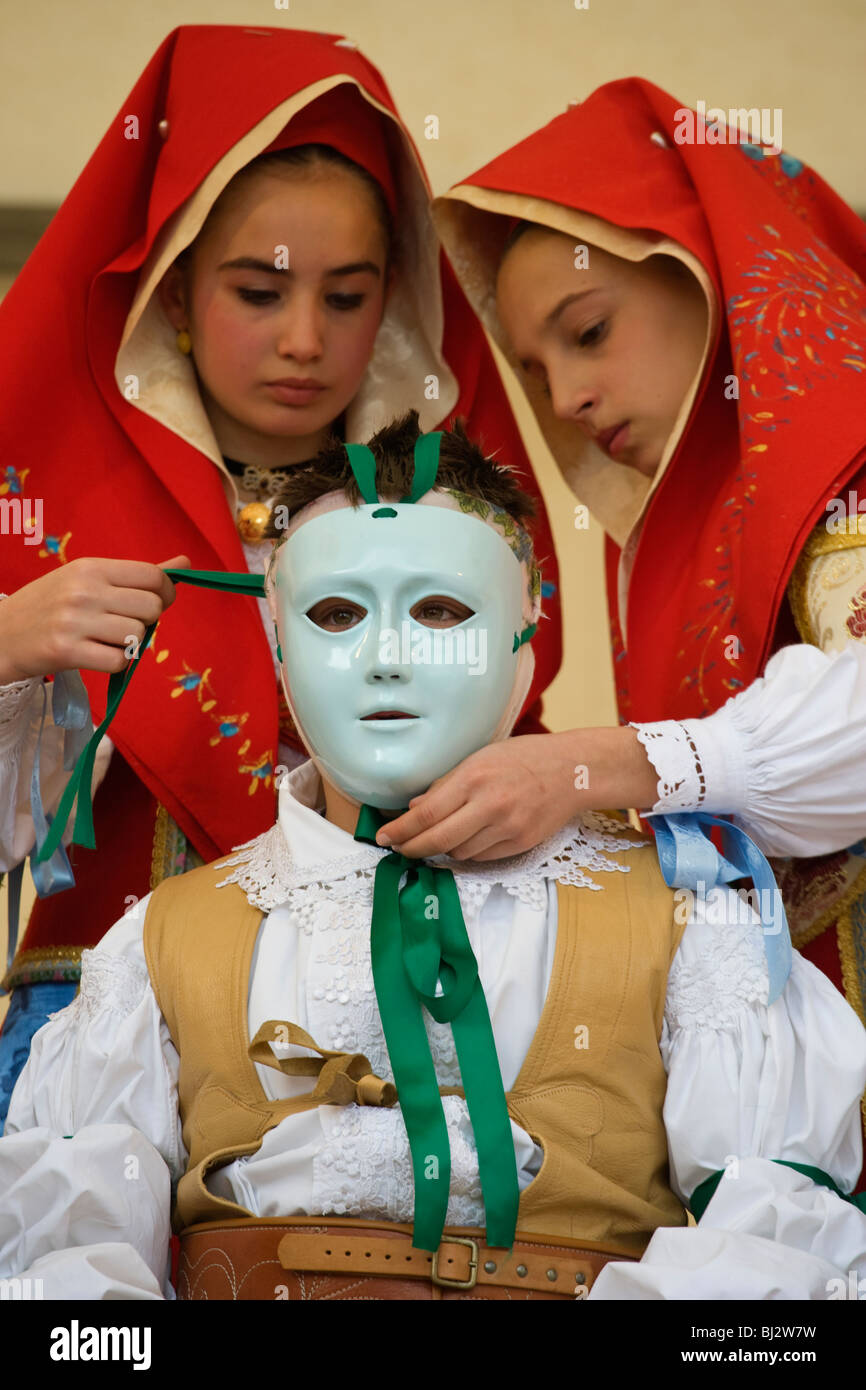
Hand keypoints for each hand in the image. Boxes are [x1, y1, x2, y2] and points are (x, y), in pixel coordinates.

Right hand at [0, 555, 190, 683]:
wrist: (0, 635)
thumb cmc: (49, 607)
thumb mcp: (86, 579)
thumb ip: (136, 575)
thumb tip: (184, 563)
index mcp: (90, 567)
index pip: (152, 575)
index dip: (165, 593)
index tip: (157, 603)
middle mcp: (84, 590)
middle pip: (151, 607)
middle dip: (147, 621)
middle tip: (126, 625)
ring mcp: (74, 621)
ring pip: (138, 636)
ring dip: (131, 644)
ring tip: (106, 640)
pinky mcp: (67, 651)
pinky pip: (119, 661)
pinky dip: (118, 663)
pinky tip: (99, 655)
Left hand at [375, 734, 582, 860]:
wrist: (573, 771)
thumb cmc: (523, 758)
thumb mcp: (480, 758)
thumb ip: (446, 785)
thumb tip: (414, 808)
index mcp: (475, 778)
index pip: (427, 814)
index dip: (401, 829)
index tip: (383, 836)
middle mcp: (490, 805)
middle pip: (437, 839)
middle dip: (411, 848)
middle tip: (397, 848)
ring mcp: (507, 827)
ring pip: (458, 852)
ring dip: (441, 848)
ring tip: (435, 838)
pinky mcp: (520, 844)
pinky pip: (481, 857)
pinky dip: (467, 851)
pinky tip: (464, 840)